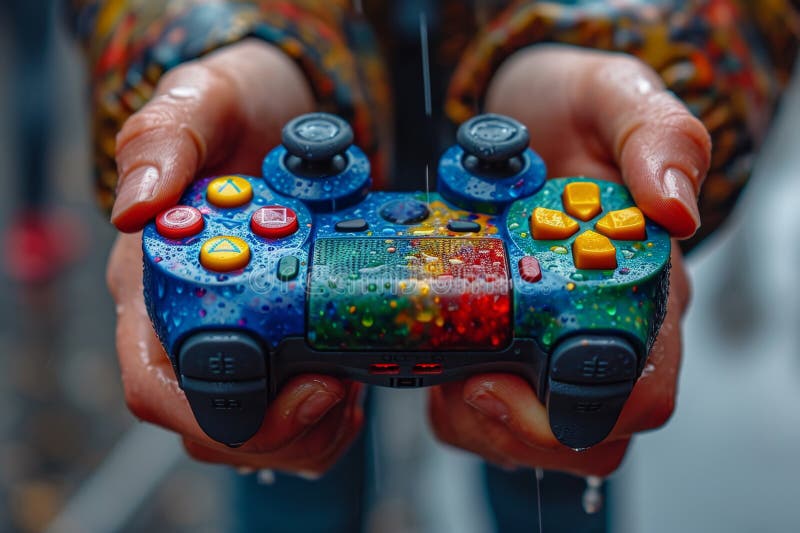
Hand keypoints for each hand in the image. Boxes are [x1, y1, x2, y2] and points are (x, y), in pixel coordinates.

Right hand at [106, 40, 363, 473]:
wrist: (281, 111)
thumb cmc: (236, 107)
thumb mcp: (203, 100)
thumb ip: (164, 139)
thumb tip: (134, 207)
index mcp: (153, 282)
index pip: (155, 384)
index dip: (219, 409)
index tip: (303, 383)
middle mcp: (186, 321)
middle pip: (210, 425)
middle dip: (280, 431)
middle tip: (340, 393)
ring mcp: (233, 334)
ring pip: (252, 430)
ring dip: (308, 432)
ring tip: (352, 392)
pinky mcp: (277, 337)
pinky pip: (289, 407)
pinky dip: (325, 416)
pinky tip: (354, 386)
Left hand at [429, 45, 709, 475]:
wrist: (524, 118)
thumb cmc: (572, 109)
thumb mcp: (610, 95)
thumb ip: (654, 135)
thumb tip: (676, 209)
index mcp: (642, 287)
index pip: (641, 392)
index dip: (577, 407)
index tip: (500, 373)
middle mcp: (607, 330)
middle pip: (586, 439)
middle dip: (511, 427)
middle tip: (459, 379)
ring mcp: (558, 349)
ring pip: (532, 441)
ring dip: (474, 422)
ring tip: (441, 368)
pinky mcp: (515, 352)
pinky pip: (489, 418)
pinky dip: (455, 410)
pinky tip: (437, 359)